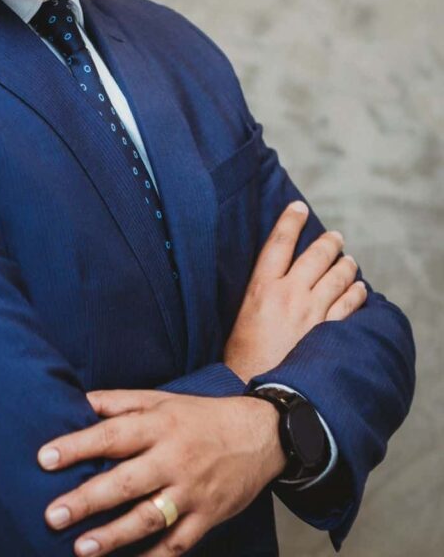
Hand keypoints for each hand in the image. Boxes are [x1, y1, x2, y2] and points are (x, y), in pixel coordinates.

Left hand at [38, 389, 286, 555]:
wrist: (260, 434)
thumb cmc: (200, 416)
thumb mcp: (161, 398)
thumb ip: (119, 401)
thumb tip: (78, 401)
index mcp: (159, 425)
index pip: (111, 435)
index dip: (77, 446)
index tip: (44, 458)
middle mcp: (174, 458)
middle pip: (125, 481)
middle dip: (87, 500)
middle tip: (53, 515)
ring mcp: (192, 491)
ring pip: (149, 518)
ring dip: (113, 536)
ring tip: (80, 548)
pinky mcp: (208, 517)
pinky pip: (177, 543)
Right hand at [223, 200, 366, 382]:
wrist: (260, 393)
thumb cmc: (243, 359)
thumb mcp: (241, 317)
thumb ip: (259, 295)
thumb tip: (272, 280)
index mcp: (261, 288)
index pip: (278, 243)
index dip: (290, 221)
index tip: (299, 207)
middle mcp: (288, 294)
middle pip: (315, 255)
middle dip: (329, 242)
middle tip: (335, 237)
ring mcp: (312, 312)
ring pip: (338, 276)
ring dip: (346, 265)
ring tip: (349, 261)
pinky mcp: (329, 332)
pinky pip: (351, 304)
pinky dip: (358, 293)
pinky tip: (360, 290)